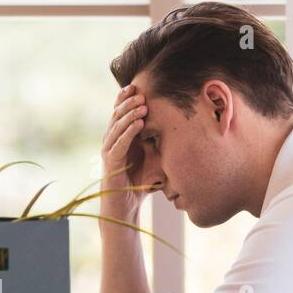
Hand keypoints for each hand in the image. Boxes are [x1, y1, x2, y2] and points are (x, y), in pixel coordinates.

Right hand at [100, 84, 149, 222]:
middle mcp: (111, 141)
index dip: (125, 98)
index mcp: (120, 137)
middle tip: (140, 91)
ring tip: (142, 104)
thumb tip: (183, 127)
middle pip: (116, 115)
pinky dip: (129, 133)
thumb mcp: (155, 157)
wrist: (127, 205)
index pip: (120, 112)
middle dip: (127, 102)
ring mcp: (109, 151)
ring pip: (116, 127)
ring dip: (129, 115)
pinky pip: (119, 144)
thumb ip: (160, 142)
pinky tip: (139, 123)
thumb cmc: (141, 182)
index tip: (137, 86)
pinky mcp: (111, 163)